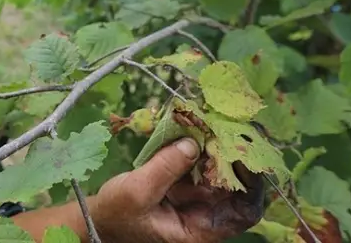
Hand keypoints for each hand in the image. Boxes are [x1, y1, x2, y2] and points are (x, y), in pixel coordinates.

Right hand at [88, 138, 263, 242]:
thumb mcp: (138, 192)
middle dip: (235, 157)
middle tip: (232, 128)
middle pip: (236, 187)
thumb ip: (166, 167)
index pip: (244, 212)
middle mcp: (204, 214)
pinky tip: (196, 126)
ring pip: (219, 171)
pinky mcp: (182, 182)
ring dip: (218, 147)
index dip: (252, 184)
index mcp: (200, 229)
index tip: (244, 154)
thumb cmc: (117, 213)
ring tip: (216, 121)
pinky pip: (199, 163)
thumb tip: (193, 143)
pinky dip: (198, 145)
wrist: (98, 217)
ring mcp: (194, 197)